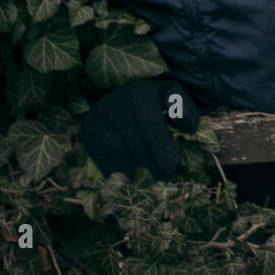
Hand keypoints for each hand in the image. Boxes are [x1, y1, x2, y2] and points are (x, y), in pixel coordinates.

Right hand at [80, 77, 199, 178]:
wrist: (120, 93)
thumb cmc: (153, 99)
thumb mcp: (172, 95)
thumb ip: (185, 108)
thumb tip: (186, 127)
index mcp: (139, 93)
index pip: (150, 124)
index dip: (162, 148)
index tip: (174, 166)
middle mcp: (115, 105)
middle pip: (134, 142)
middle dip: (151, 164)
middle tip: (164, 178)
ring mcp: (98, 119)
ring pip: (118, 153)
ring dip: (136, 172)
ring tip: (150, 180)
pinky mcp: (87, 132)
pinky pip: (102, 158)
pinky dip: (118, 172)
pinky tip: (131, 180)